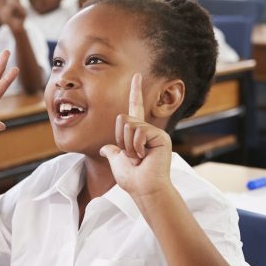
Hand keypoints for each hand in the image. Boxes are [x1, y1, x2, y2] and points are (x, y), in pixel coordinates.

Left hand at [0, 0, 26, 32]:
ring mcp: (21, 10)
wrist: (16, 28)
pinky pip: (17, 13)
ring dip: (12, 4)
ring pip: (15, 4)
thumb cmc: (9, 18)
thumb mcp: (2, 11)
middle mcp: (18, 4)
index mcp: (13, 1)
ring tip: (9, 7)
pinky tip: (13, 16)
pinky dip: (13, 14)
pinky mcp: (22, 17)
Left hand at [99, 74, 173, 199]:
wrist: (145, 190)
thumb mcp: (117, 163)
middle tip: (132, 156)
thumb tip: (105, 149)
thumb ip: (112, 152)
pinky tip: (144, 156)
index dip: (135, 92)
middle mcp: (148, 130)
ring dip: (128, 145)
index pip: (134, 108)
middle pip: (123, 118)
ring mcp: (155, 133)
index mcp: (138, 134)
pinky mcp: (160, 136)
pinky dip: (136, 146)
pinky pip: (138, 131)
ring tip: (139, 158)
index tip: (136, 75)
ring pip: (129, 125)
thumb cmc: (133, 179)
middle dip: (121, 139)